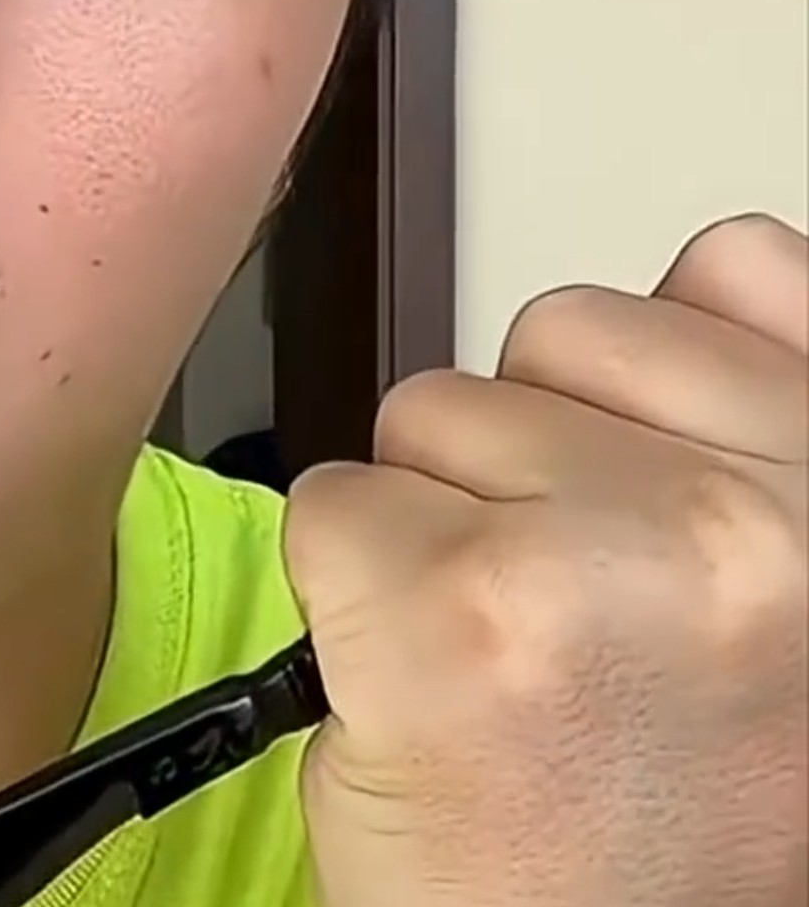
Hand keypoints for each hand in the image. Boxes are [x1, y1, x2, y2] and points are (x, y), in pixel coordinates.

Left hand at [286, 213, 808, 906]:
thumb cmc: (678, 832)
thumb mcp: (782, 608)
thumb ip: (741, 434)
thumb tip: (688, 282)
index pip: (735, 266)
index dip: (641, 374)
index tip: (626, 466)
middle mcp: (761, 520)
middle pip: (554, 331)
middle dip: (525, 452)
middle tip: (566, 613)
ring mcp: (607, 557)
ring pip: (429, 413)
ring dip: (433, 525)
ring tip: (506, 666)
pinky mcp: (454, 611)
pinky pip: (333, 506)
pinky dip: (343, 593)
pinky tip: (423, 694)